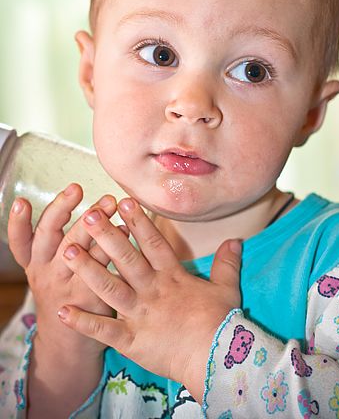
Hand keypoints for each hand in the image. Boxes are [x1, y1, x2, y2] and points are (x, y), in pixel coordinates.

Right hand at [8, 184, 128, 357]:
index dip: (18, 222)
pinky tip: (127, 230)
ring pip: (75, 250)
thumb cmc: (63, 292)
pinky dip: (113, 247)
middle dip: (62, 209)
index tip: (22, 202)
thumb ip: (58, 239)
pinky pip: (102, 268)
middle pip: (49, 237)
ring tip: (108, 203)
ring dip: (92, 225)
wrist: (69, 343)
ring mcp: (66, 286)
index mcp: (34, 263)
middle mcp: (46, 272)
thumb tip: (76, 198)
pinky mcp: (89, 298)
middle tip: (77, 188)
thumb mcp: (49, 268)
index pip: (20, 241)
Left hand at [57, 197, 241, 401]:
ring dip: (88, 270)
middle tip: (89, 216)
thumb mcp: (227, 288)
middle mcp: (152, 291)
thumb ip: (227, 262)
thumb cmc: (221, 323)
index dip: (138, 221)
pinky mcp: (131, 341)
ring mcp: (139, 315)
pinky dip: (83, 322)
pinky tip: (62, 310)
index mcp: (173, 277)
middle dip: (106, 236)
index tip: (124, 201)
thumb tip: (236, 239)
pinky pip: (103, 330)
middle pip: (126, 259)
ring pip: (109, 288)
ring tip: (68, 252)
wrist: (216, 358)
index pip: (153, 243)